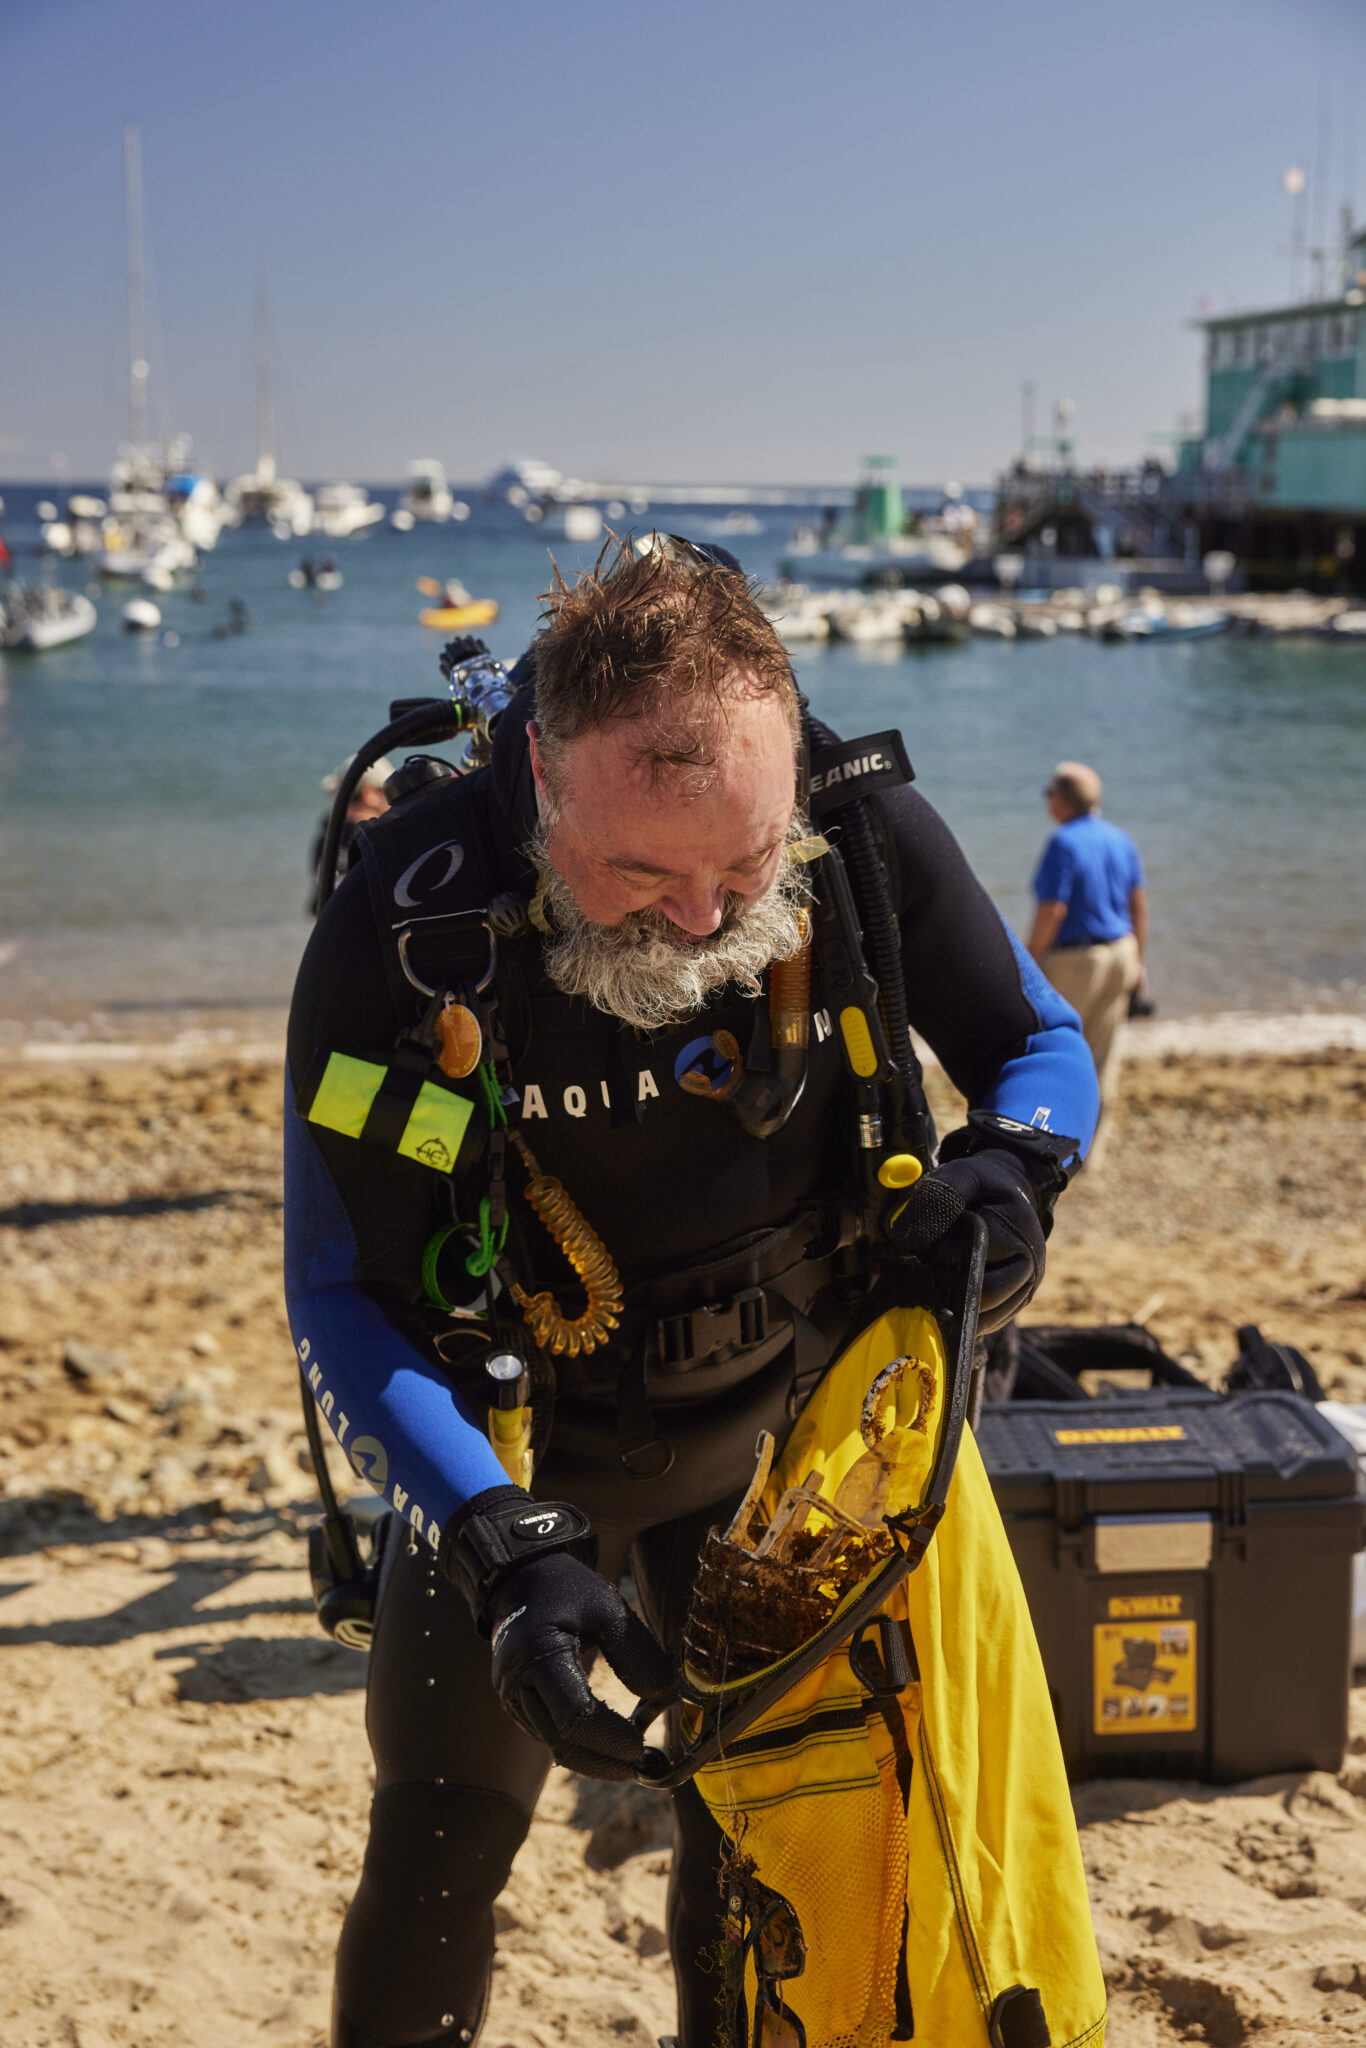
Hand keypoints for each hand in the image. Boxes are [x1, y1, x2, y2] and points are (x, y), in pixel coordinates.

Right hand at [484, 1551, 673, 1777]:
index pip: (575, 1718)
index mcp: (538, 1656)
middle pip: (561, 1742)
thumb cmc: (567, 1589)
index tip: (642, 1747)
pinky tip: (606, 1743)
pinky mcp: (515, 1703)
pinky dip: (577, 1743)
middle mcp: (516, 1684)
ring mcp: (511, 1697)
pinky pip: (546, 1733)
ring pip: (553, 1744)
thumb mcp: (607, 1606)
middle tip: (642, 1767)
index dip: (610, 1738)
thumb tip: (663, 1693)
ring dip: (592, 1757)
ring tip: (631, 1759)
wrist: (521, 1580)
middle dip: (603, 1761)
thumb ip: (635, 1650)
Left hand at [887, 1147, 1046, 1332]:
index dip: (945, 1252)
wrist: (1009, 1193)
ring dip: (956, 1303)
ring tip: (941, 1274)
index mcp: (1020, 1232)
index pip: (978, 1258)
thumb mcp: (962, 1175)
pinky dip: (963, 1315)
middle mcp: (1031, 1264)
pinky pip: (988, 1323)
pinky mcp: (1015, 1302)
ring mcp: (1026, 1287)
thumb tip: (912, 1240)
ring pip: (986, 1317)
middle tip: (934, 1262)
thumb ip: (940, 1198)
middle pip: (987, 1295)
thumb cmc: (982, 1184)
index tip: (932, 1240)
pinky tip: (948, 1293)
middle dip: (951, 1282)